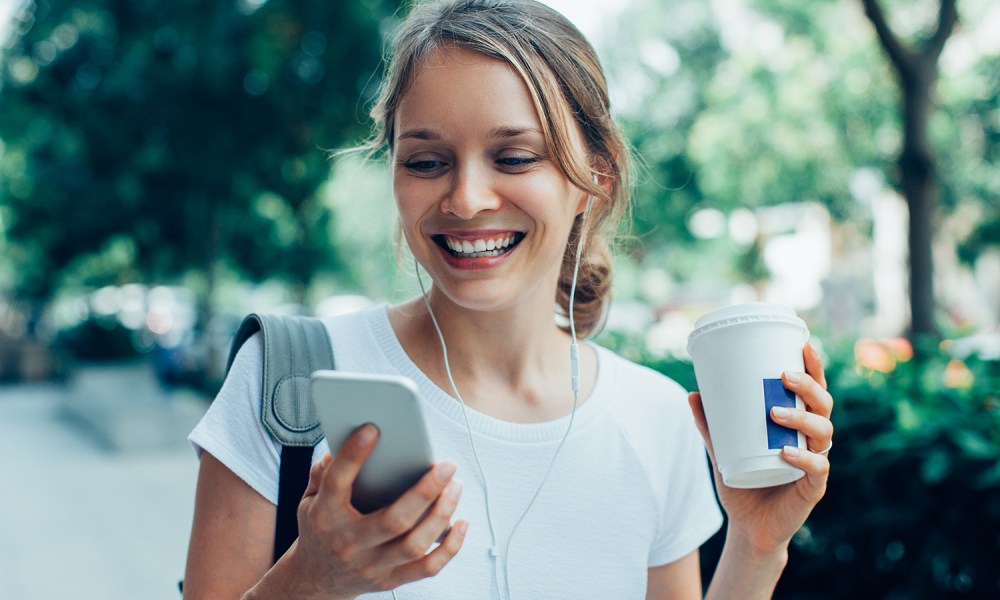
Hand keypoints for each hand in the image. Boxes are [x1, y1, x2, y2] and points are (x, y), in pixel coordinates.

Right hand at [280, 424, 468, 598]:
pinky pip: (427, 568)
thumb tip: (345, 441)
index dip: (353, 455)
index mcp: (325, 515)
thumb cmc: (319, 527)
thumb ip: (323, 471)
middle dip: (425, 491)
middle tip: (447, 465)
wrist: (313, 579)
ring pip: (414, 545)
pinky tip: (462, 523)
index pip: (337, 482)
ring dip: (442, 515)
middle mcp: (349, 543)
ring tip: (456, 486)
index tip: (373, 428)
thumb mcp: (309, 498)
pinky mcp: (389, 581)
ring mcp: (370, 565)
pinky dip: (450, 547)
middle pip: (393, 520)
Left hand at [688, 343, 832, 555]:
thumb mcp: (722, 448)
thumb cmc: (743, 480)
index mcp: (798, 424)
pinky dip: (804, 459)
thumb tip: (692, 393)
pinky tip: (787, 453)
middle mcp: (813, 439)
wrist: (749, 526)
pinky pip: (818, 468)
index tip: (803, 344)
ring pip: (824, 432)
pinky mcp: (813, 488)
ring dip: (802, 419)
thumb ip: (710, 424)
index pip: (813, 390)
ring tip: (774, 414)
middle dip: (809, 386)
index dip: (814, 367)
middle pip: (823, 405)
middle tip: (784, 376)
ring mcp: (816, 462)